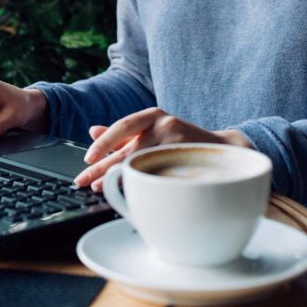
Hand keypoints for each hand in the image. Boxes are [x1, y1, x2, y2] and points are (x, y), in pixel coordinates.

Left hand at [74, 108, 251, 190]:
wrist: (224, 148)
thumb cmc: (182, 141)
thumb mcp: (153, 130)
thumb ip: (124, 133)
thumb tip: (92, 131)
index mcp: (154, 115)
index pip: (123, 126)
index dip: (103, 142)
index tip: (87, 158)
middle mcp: (165, 125)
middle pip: (127, 149)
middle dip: (101, 167)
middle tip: (82, 180)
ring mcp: (178, 144)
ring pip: (140, 164)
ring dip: (115, 177)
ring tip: (98, 187)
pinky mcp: (186, 162)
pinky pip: (157, 176)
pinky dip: (140, 184)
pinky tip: (128, 191)